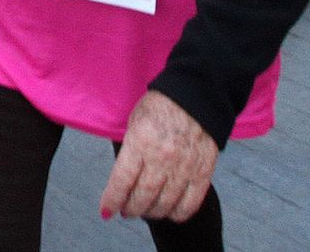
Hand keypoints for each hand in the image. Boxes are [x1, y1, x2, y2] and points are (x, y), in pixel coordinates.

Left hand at [99, 91, 216, 223]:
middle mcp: (162, 158)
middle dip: (131, 209)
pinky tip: (169, 211)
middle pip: (143, 197)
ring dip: (151, 213)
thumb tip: (123, 180)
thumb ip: (129, 150)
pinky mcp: (203, 172)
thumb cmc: (159, 107)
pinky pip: (190, 204)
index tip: (106, 211)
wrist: (195, 95)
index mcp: (140, 142)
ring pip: (164, 204)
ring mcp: (184, 167)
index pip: (122, 181)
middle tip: (127, 210)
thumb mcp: (135, 122)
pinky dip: (177, 214)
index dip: (112, 200)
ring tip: (145, 210)